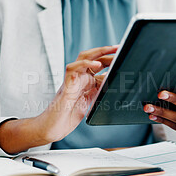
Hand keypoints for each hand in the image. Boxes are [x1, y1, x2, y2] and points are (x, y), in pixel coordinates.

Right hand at [0, 46, 116, 153]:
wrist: (52, 128)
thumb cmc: (67, 116)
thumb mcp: (91, 102)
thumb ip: (99, 90)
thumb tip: (113, 81)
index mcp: (86, 81)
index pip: (100, 64)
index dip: (111, 59)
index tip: (123, 54)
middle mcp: (79, 77)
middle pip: (93, 57)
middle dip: (107, 51)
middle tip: (119, 47)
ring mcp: (72, 79)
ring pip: (83, 58)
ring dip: (98, 52)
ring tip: (111, 49)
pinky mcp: (66, 84)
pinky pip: (73, 69)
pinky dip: (85, 64)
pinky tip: (97, 64)